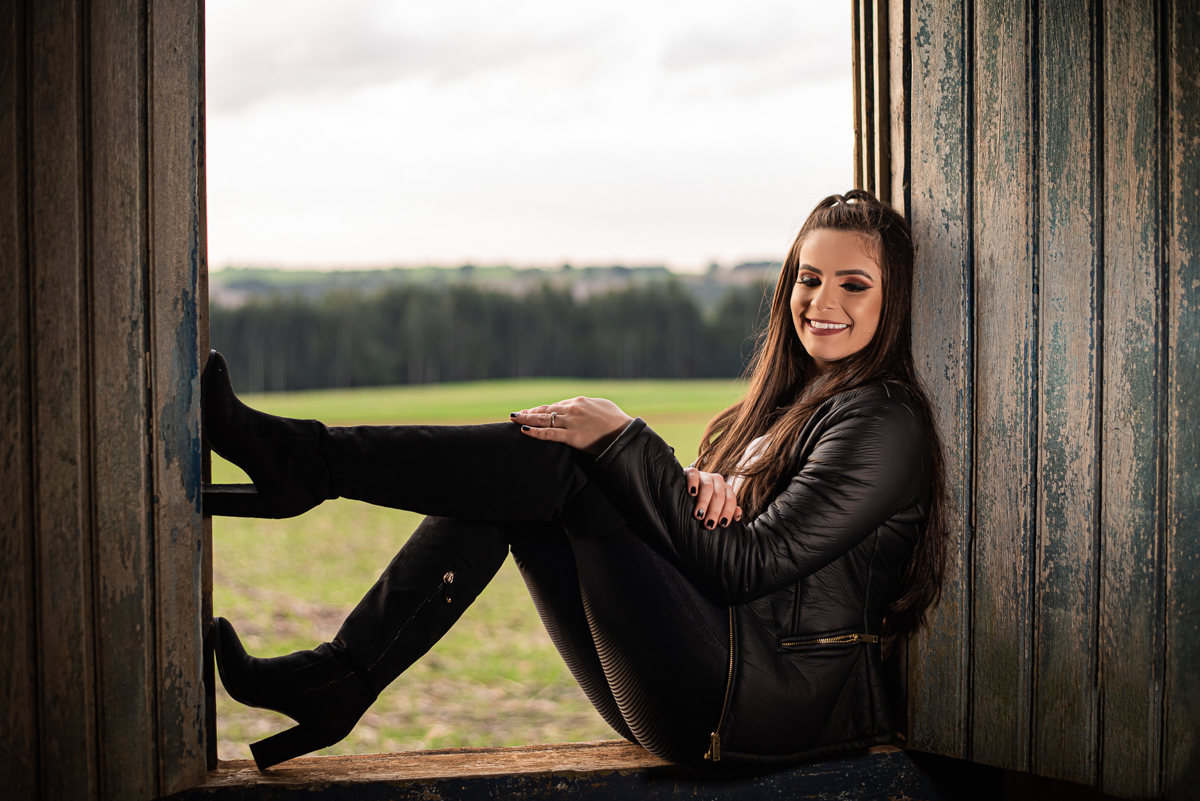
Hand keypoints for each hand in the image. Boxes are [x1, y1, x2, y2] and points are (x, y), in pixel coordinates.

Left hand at [510, 397, 633, 454]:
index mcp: (578, 401)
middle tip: (516, 414)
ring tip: (514, 419)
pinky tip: (524, 431)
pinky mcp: (572, 436)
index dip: (541, 409)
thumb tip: (583, 406)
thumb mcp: (602, 406)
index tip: (531, 412)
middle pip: (545, 410)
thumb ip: (588, 405)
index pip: (555, 405)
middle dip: (529, 412)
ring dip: (526, 419)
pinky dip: (534, 432)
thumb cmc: (617, 420)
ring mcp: (571, 422)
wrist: (625, 433)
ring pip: (543, 420)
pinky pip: (549, 434)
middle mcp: (572, 409)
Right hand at [683, 467, 742, 528]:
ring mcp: (705, 475)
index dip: (727, 512)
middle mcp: (718, 480)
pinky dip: (693, 483)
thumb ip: (728, 510)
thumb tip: (738, 515)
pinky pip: (694, 474)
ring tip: (699, 514)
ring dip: (703, 502)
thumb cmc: (704, 500)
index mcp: (726, 489)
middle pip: (719, 495)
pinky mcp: (692, 471)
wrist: (688, 486)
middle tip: (708, 524)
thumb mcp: (717, 506)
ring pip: (708, 487)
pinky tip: (692, 493)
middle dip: (714, 511)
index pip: (731, 500)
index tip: (722, 524)